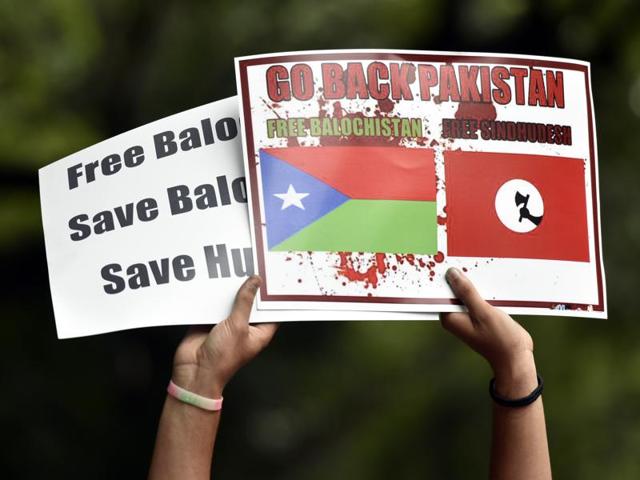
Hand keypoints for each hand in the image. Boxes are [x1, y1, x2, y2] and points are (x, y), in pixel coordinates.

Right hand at [171, 276, 278, 397]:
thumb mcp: (238, 326)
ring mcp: (227, 324)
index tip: (274, 278)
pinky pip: (214, 304)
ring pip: (232, 302)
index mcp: (259, 332)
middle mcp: (245, 327)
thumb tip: (254, 282)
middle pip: (251, 303)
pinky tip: (215, 281)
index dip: (273, 296)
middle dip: (250, 288)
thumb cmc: (222, 359)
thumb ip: (245, 301)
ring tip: (234, 269)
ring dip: (231, 290)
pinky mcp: (210, 322)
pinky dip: (214, 295)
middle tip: (253, 266)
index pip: (271, 310)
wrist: (195, 371)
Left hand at [440, 268, 536, 397]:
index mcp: (450, 317)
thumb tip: (451, 274)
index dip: (441, 276)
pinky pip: (476, 296)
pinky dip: (480, 289)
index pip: (439, 292)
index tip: (441, 259)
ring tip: (472, 263)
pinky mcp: (479, 314)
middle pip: (452, 290)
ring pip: (465, 292)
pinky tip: (486, 277)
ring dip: (471, 281)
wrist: (516, 358)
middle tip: (458, 257)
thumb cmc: (499, 340)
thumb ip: (467, 292)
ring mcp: (467, 315)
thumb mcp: (483, 312)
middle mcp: (455, 316)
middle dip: (456, 276)